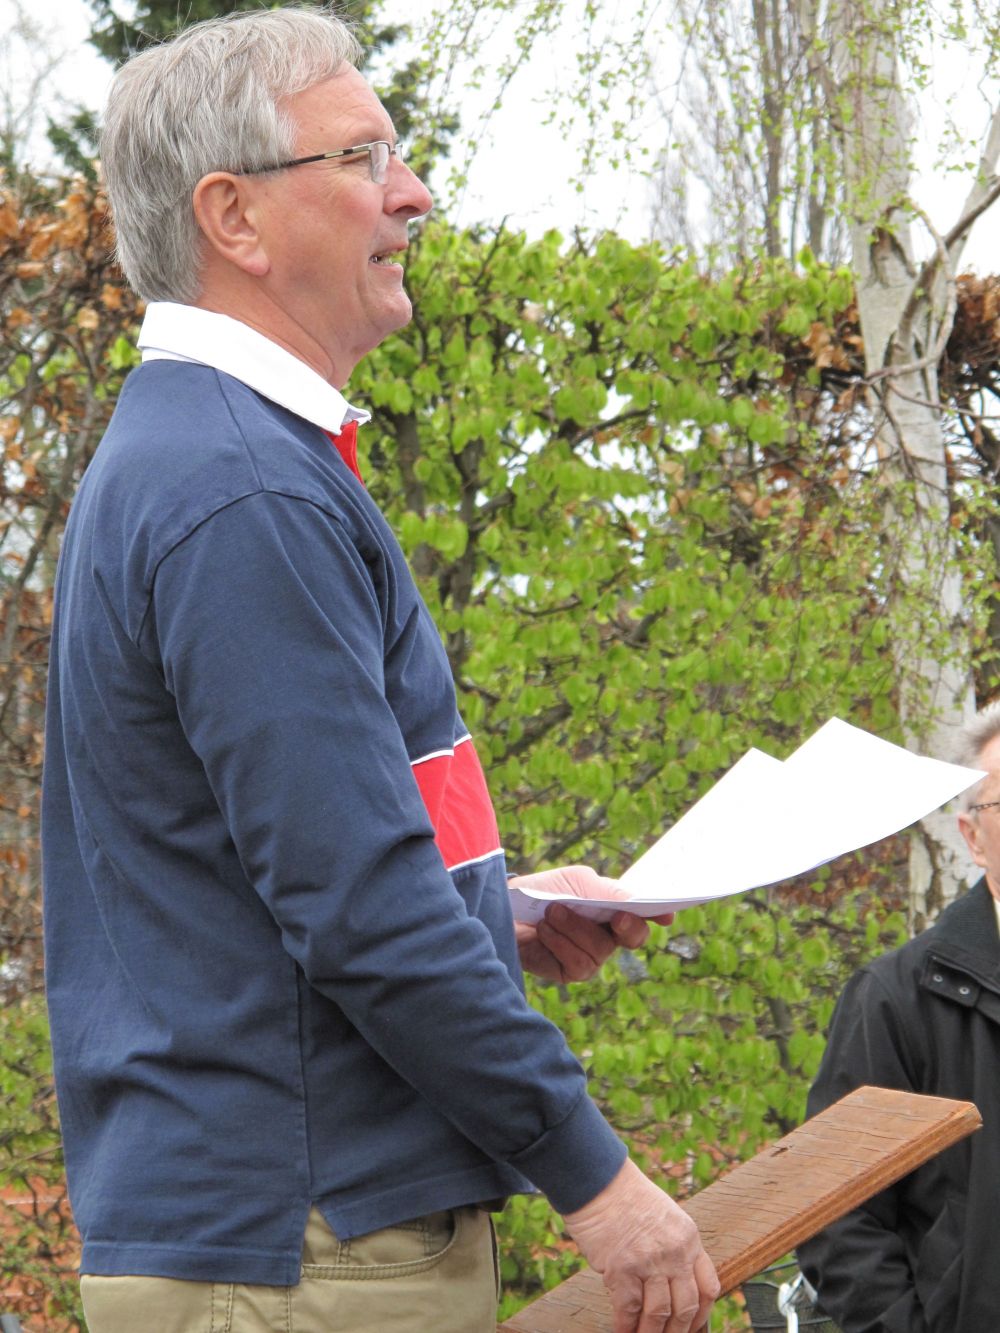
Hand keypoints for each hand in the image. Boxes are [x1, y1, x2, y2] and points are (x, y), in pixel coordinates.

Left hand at [511, 864, 673, 983]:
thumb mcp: (577, 882)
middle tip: (617, 917)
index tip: (666, 914)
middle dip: (627, 927)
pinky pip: (578, 964)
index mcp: (613, 910)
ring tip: (552, 912)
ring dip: (576, 929)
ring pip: (601, 951)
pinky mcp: (568, 972)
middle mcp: (607, 935)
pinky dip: (560, 943)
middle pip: (633, 938)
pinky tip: (544, 930)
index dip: (659, 914)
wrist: (504, 909)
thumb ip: (609, 892)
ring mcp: (589, 956)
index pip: (644, 914)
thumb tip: (638, 903)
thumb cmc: (543, 890)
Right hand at [563, 1158, 718, 1332]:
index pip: (708, 1287)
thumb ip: (673, 1248)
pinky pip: (629, 1310)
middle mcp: (674, 1252)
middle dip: (677, 1331)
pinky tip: (623, 1331)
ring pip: (659, 1314)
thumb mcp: (665, 1216)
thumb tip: (670, 1286)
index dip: (702, 1314)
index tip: (693, 1325)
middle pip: (686, 1307)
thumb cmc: (625, 1195)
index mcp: (689, 1238)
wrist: (598, 1179)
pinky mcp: (622, 1268)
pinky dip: (626, 1327)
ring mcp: (649, 1261)